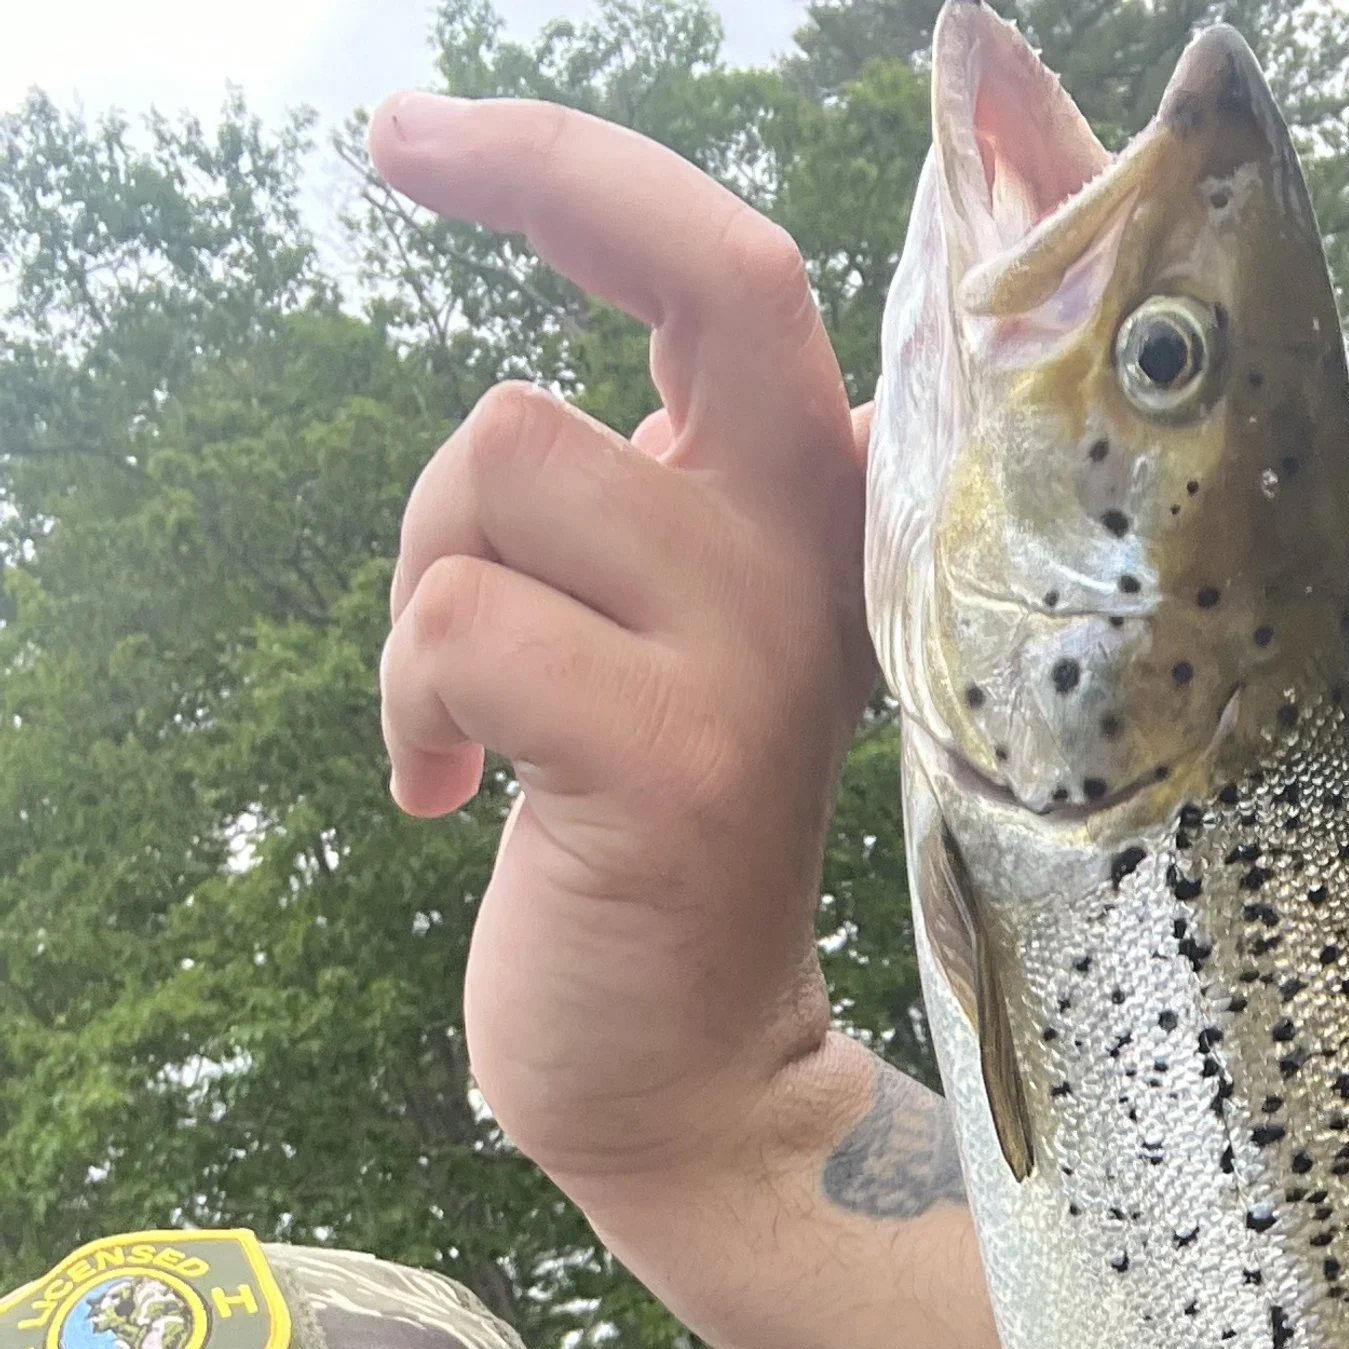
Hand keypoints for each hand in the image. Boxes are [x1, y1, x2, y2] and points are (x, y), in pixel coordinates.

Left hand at [370, 92, 874, 1200]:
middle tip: (396, 156)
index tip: (424, 138)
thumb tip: (612, 331)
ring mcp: (757, 660)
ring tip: (459, 712)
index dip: (584, 167)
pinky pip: (460, 621)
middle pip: (699, 278)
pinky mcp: (671, 763)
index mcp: (822, 521)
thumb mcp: (687, 637)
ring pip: (509, 461)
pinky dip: (413, 703)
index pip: (741, 273)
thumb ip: (678, 493)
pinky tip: (443, 791)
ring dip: (428, 580)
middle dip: (535, 179)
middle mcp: (819, 564)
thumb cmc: (653, 845)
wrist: (690, 1080)